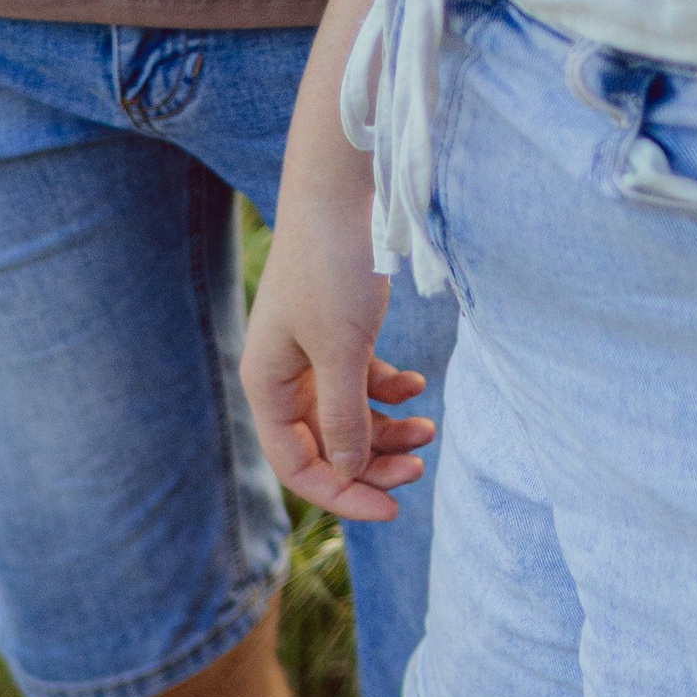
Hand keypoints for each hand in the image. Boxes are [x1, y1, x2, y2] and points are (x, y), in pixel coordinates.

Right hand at [242, 216, 432, 525]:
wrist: (339, 189)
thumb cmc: (331, 266)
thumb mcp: (341, 350)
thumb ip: (342, 417)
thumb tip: (349, 472)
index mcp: (266, 387)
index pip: (299, 465)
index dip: (343, 492)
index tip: (393, 507)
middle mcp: (283, 378)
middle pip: (326, 446)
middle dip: (372, 463)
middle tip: (420, 469)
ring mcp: (310, 356)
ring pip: (348, 417)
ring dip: (387, 431)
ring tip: (429, 429)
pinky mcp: (338, 334)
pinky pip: (363, 383)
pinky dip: (390, 392)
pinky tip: (417, 386)